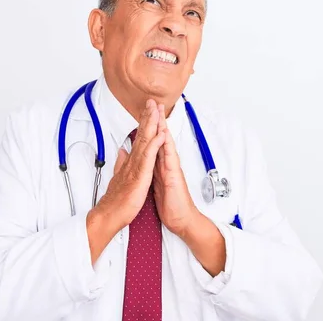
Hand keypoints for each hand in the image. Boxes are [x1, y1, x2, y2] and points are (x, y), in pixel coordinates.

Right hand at [93, 99, 165, 229]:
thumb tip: (122, 150)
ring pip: (145, 141)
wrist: (110, 215)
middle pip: (141, 134)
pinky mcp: (139, 176)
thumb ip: (121, 162)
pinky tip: (160, 134)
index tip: (148, 109)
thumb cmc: (117, 199)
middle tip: (152, 101)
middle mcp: (133, 160)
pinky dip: (154, 144)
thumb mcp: (120, 177)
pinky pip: (148, 157)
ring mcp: (136, 167)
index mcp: (131, 161)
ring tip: (156, 110)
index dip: (144, 122)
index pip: (139, 138)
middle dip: (147, 117)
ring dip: (151, 124)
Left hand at [153, 104, 197, 237]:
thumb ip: (149, 169)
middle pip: (161, 137)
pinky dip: (167, 145)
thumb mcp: (154, 183)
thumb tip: (142, 160)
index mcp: (160, 164)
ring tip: (160, 111)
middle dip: (157, 120)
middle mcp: (167, 163)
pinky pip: (170, 157)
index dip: (149, 126)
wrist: (180, 219)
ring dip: (163, 126)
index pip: (153, 141)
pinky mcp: (174, 175)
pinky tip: (165, 134)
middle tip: (153, 102)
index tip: (144, 111)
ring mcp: (172, 168)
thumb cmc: (170, 203)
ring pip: (166, 143)